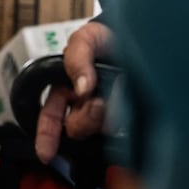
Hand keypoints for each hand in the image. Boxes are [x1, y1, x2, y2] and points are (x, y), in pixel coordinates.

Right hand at [35, 21, 115, 162]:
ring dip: (105, 116)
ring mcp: (107, 112)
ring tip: (117, 96)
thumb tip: (81, 88)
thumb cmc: (109, 36)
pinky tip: (129, 107)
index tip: (46, 154)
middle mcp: (84, 104)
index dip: (46, 136)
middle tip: (98, 102)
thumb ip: (76, 58)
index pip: (50, 116)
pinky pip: (123, 129)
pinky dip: (125, 119)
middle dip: (84, 117)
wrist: (143, 34)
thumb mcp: (85, 39)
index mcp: (67, 88)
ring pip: (98, 129)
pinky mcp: (129, 117)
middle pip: (75, 126)